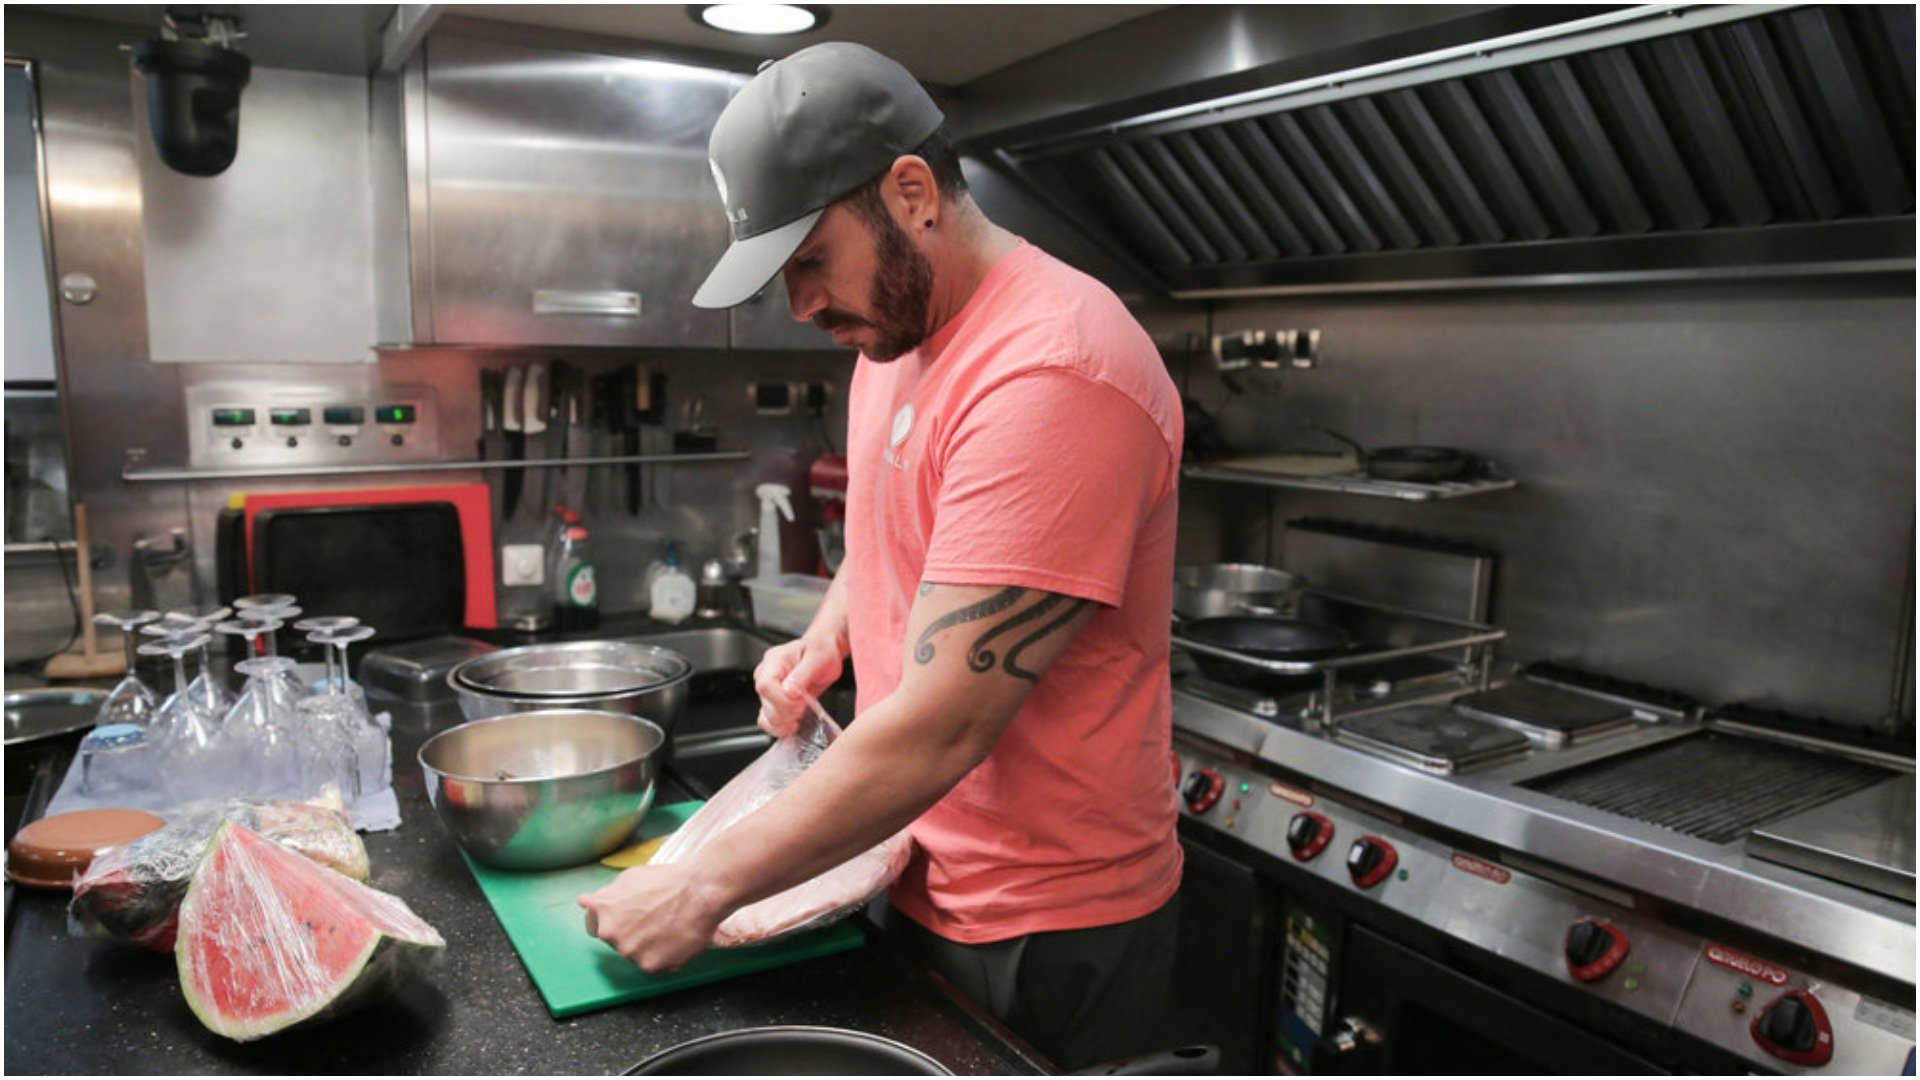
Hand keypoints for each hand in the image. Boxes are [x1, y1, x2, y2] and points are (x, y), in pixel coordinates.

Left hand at [577, 863, 725, 972]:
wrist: (698, 892)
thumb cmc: (667, 881)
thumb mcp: (629, 878)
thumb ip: (604, 895)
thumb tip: (584, 902)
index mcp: (603, 913)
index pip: (596, 926)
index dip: (614, 921)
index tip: (627, 918)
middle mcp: (612, 935)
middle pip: (618, 941)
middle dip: (632, 933)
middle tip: (654, 919)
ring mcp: (631, 953)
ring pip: (636, 954)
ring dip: (648, 946)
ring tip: (668, 927)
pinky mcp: (651, 966)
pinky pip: (655, 965)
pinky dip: (664, 956)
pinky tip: (675, 938)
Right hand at [753, 633, 843, 737]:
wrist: (824, 652)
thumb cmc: (821, 651)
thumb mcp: (817, 659)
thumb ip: (801, 676)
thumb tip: (789, 692)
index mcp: (774, 661)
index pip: (765, 686)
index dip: (783, 700)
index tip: (801, 702)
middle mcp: (765, 675)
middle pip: (765, 705)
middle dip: (788, 713)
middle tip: (804, 705)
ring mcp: (768, 691)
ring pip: (765, 717)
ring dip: (784, 723)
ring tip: (800, 714)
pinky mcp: (773, 702)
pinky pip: (768, 722)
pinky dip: (780, 728)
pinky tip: (793, 724)